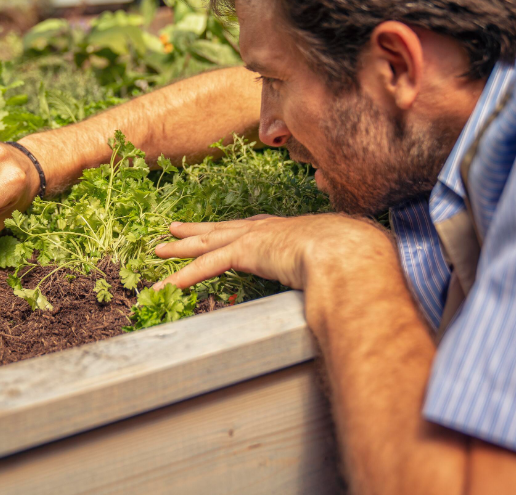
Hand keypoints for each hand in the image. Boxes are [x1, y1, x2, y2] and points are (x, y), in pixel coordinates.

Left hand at [154, 213, 384, 291]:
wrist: (350, 251)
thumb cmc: (357, 257)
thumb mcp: (344, 262)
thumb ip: (337, 271)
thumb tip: (351, 287)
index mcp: (288, 230)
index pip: (252, 228)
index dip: (232, 230)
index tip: (220, 229)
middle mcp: (266, 229)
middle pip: (221, 229)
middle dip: (196, 230)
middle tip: (174, 229)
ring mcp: (253, 238)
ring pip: (206, 244)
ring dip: (180, 249)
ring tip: (159, 250)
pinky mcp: (245, 252)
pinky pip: (206, 267)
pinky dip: (183, 276)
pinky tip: (164, 284)